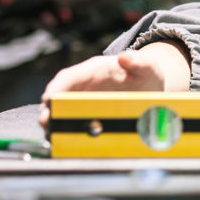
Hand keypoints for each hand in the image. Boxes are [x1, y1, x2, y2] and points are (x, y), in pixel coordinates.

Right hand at [39, 42, 189, 126]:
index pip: (69, 77)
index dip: (56, 87)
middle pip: (61, 95)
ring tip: (54, 135)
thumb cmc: (147, 73)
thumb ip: (139, 62)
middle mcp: (86, 85)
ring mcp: (86, 101)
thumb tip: (125, 56)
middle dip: (50, 108)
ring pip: (65, 111)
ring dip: (57, 122)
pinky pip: (76, 122)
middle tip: (46, 122)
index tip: (48, 99)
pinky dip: (71, 131)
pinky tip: (70, 142)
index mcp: (95, 70)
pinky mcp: (91, 115)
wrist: (153, 86)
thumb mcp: (148, 66)